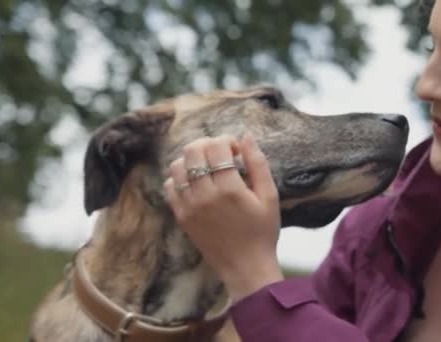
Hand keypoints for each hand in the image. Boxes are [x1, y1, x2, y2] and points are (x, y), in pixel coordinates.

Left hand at [164, 134, 283, 301]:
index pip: (216, 146)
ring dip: (193, 159)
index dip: (227, 140)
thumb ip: (258, 163)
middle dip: (208, 144)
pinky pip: (170, 186)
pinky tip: (197, 183)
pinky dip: (180, 177)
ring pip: (177, 165)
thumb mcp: (270, 196)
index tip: (237, 151)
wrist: (246, 267)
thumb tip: (246, 136)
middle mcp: (204, 195)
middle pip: (193, 150)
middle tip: (221, 155)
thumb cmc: (263, 231)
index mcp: (229, 189)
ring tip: (208, 167)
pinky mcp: (181, 216)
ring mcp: (189, 206)